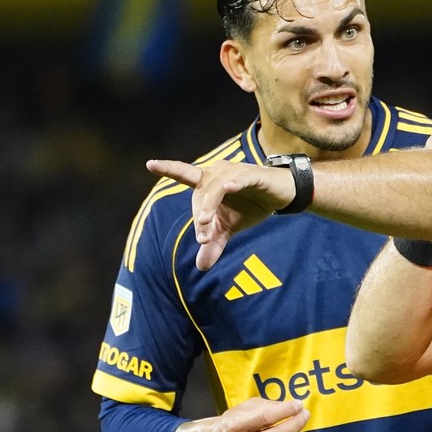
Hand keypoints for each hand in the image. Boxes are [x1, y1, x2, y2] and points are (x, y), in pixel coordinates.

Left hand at [146, 159, 294, 269]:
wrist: (280, 196)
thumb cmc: (250, 205)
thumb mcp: (229, 228)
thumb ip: (214, 244)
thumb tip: (201, 267)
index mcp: (207, 182)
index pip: (183, 174)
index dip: (168, 168)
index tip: (150, 164)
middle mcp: (217, 173)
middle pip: (201, 192)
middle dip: (200, 215)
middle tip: (203, 238)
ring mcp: (235, 172)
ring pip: (216, 188)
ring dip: (210, 204)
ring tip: (206, 221)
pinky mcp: (254, 175)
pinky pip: (241, 179)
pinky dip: (235, 183)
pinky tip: (230, 188)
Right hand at [174, 397, 309, 431]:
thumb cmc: (232, 421)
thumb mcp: (244, 408)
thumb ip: (267, 407)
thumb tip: (292, 407)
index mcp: (234, 427)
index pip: (265, 418)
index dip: (285, 411)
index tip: (298, 404)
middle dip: (295, 424)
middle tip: (305, 415)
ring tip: (296, 427)